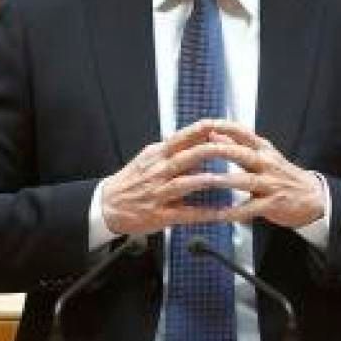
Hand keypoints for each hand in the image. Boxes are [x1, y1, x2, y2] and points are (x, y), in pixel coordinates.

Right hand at [99, 120, 223, 233]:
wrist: (107, 205)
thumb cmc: (132, 180)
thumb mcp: (150, 157)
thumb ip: (174, 148)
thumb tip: (201, 135)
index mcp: (157, 154)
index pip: (182, 137)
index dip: (201, 131)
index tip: (218, 125)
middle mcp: (159, 171)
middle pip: (188, 156)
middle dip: (212, 151)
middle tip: (233, 149)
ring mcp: (159, 193)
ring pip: (186, 183)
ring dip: (207, 180)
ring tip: (228, 179)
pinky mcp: (161, 214)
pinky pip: (186, 213)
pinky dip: (205, 213)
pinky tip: (222, 213)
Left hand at [200, 120, 326, 228]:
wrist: (313, 197)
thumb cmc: (281, 175)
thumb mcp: (262, 155)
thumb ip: (236, 145)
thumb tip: (211, 132)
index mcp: (263, 149)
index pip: (242, 131)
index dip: (223, 127)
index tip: (204, 125)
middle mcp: (266, 163)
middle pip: (240, 153)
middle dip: (218, 150)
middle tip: (197, 151)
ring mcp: (270, 183)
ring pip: (244, 180)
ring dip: (223, 180)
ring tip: (204, 181)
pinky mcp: (273, 203)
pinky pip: (250, 208)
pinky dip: (234, 212)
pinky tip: (218, 214)